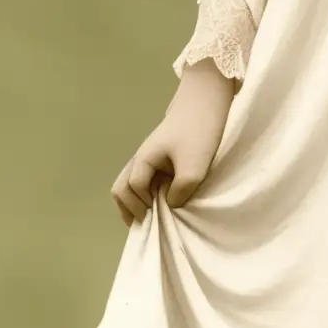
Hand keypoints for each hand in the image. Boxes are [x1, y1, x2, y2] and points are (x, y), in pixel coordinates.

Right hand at [111, 58, 237, 224]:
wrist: (207, 102)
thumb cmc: (199, 132)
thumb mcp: (194, 167)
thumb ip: (180, 191)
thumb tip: (170, 205)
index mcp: (144, 159)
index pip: (131, 188)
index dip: (142, 206)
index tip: (157, 217)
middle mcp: (140, 159)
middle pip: (120, 188)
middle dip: (129, 208)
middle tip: (145, 224)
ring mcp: (149, 158)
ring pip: (129, 184)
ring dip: (136, 202)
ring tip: (150, 218)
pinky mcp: (160, 158)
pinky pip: (144, 180)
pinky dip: (146, 194)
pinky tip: (161, 203)